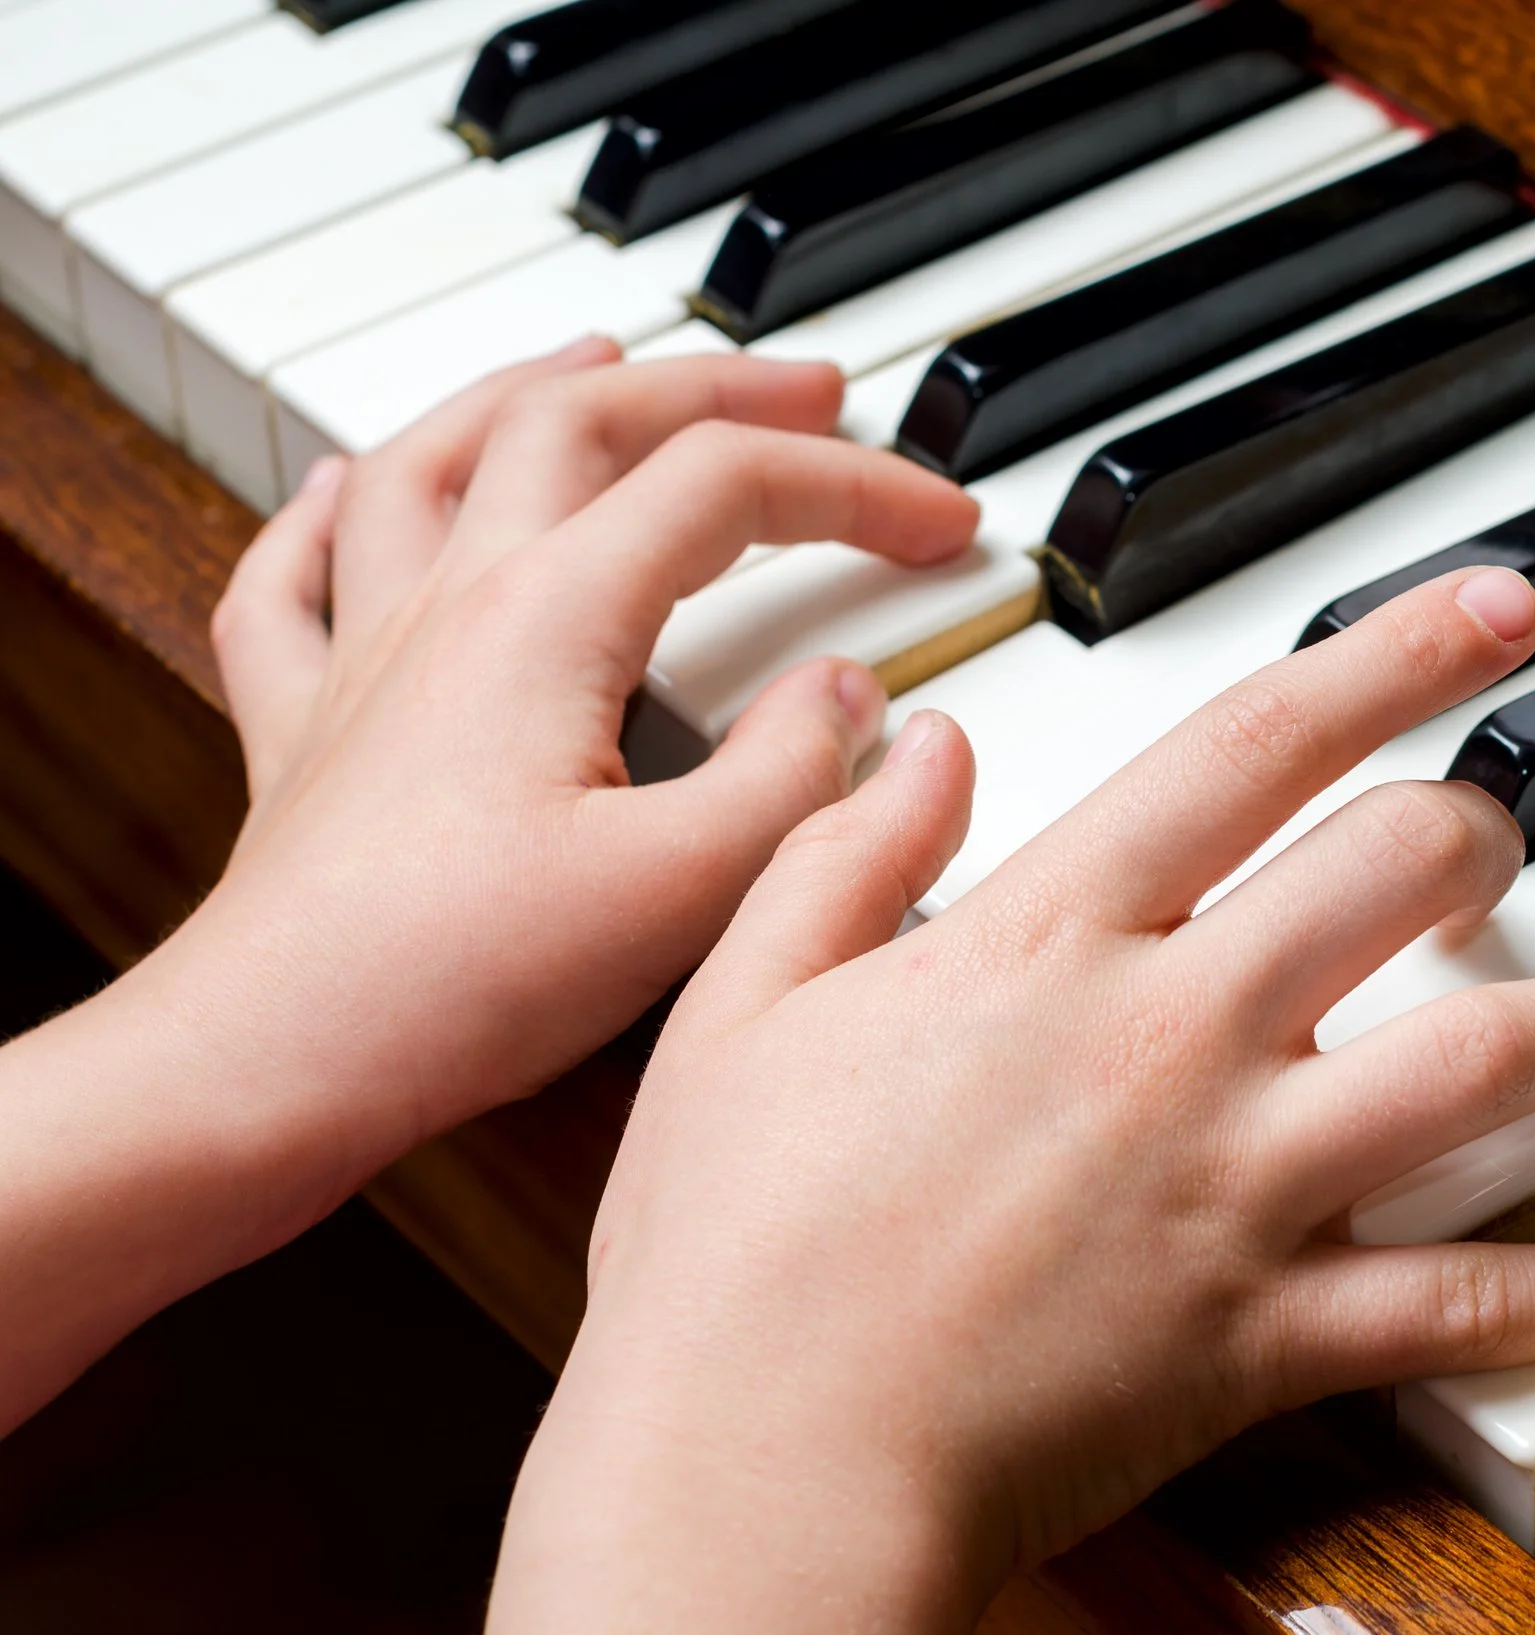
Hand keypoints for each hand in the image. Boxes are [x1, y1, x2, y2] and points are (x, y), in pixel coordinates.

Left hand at [0, 339, 975, 1425]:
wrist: (272, 1060)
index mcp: (552, 617)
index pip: (728, 486)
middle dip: (719, 388)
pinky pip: (294, 575)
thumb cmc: (461, 982)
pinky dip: (331, 507)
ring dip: (535, 389)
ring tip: (602, 356)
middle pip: (586, 420)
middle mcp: (451, 601)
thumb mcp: (687, 888)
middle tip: (815, 391)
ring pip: (436, 456)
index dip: (855, 484)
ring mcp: (366, 652)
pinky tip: (350, 482)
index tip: (944, 523)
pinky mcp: (308, 727)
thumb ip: (794, 776)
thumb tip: (848, 696)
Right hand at [489, 569, 1534, 1634]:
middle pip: (1394, 872)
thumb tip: (923, 734)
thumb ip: (842, 848)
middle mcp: (1169, 1035)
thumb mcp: (744, 1003)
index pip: (1253, 744)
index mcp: (1046, 939)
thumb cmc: (730, 1252)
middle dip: (1478, 831)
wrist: (756, 1467)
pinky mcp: (1270, 1332)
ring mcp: (1236, 1184)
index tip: (1486, 608)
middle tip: (1500, 835)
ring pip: (1472, 1064)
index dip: (1389, 656)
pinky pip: (1471, 1302)